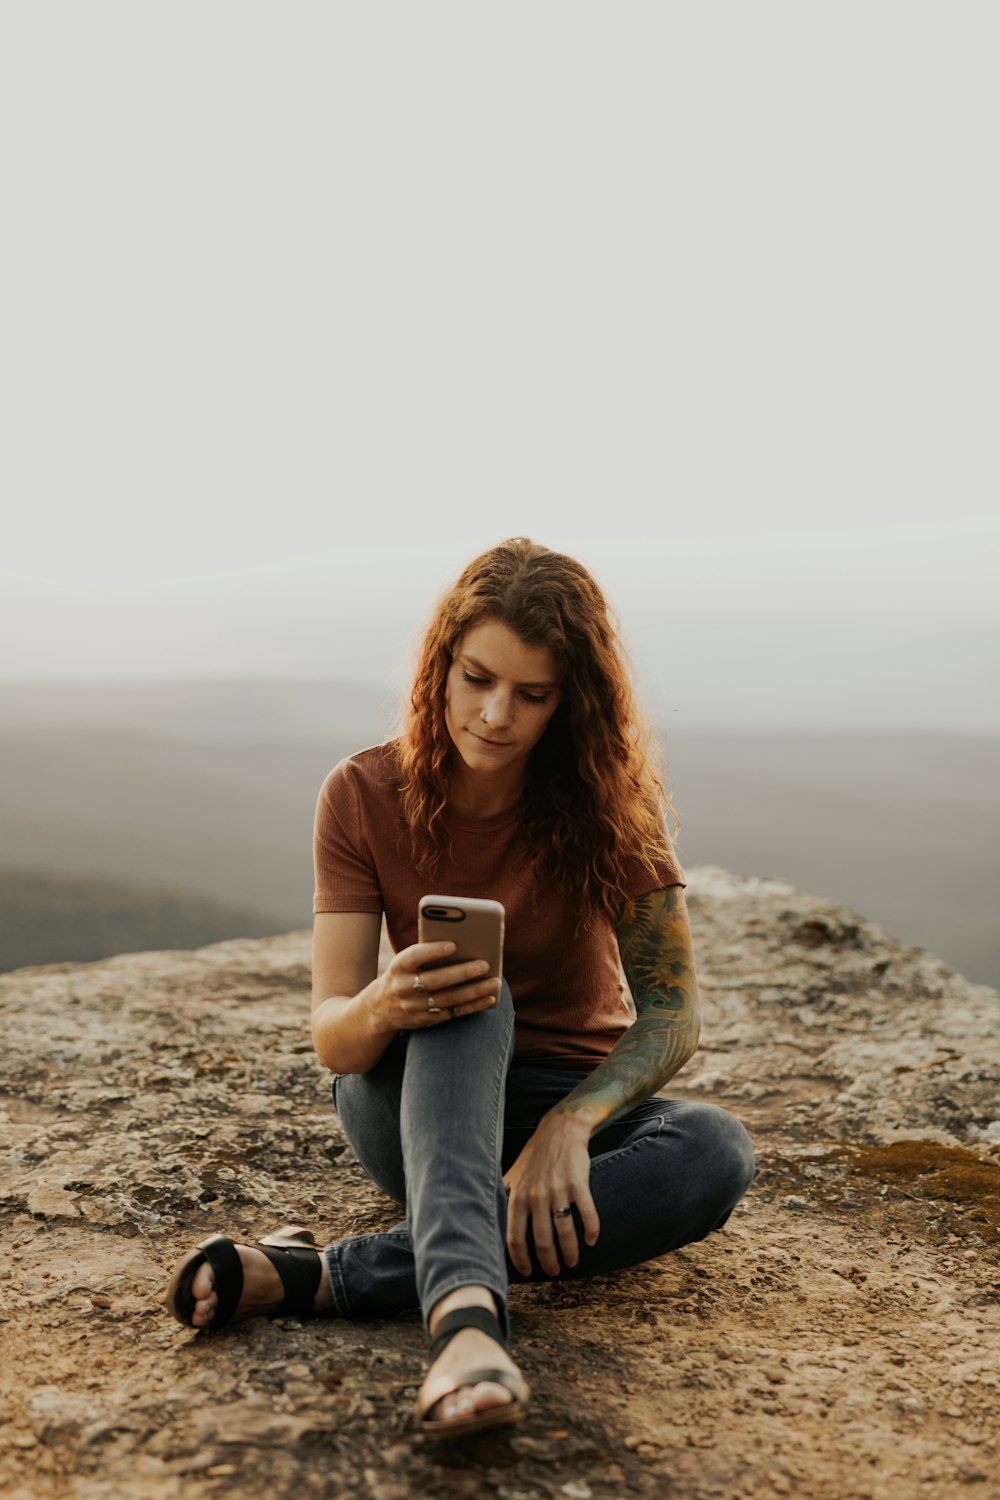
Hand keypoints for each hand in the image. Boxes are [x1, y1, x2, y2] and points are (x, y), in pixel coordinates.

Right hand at [368, 942, 500, 1032]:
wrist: (381, 1007)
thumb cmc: (404, 973)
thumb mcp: (405, 961)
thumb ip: (426, 953)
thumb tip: (464, 943)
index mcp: (398, 967)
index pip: (414, 957)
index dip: (432, 951)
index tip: (453, 945)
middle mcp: (403, 988)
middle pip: (435, 981)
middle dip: (462, 973)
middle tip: (485, 964)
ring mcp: (414, 1007)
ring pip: (448, 999)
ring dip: (474, 991)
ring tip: (495, 982)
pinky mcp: (426, 1021)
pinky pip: (453, 1014)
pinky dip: (473, 1006)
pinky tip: (490, 998)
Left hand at [503, 1111, 600, 1276]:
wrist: (560, 1130)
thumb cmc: (535, 1157)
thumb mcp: (513, 1175)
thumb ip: (504, 1198)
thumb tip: (490, 1223)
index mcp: (518, 1197)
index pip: (514, 1238)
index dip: (521, 1259)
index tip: (529, 1272)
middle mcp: (536, 1196)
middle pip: (542, 1241)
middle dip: (549, 1262)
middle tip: (554, 1271)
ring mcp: (558, 1190)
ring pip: (565, 1232)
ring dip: (570, 1252)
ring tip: (572, 1261)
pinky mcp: (578, 1184)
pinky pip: (587, 1214)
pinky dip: (591, 1230)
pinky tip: (592, 1240)